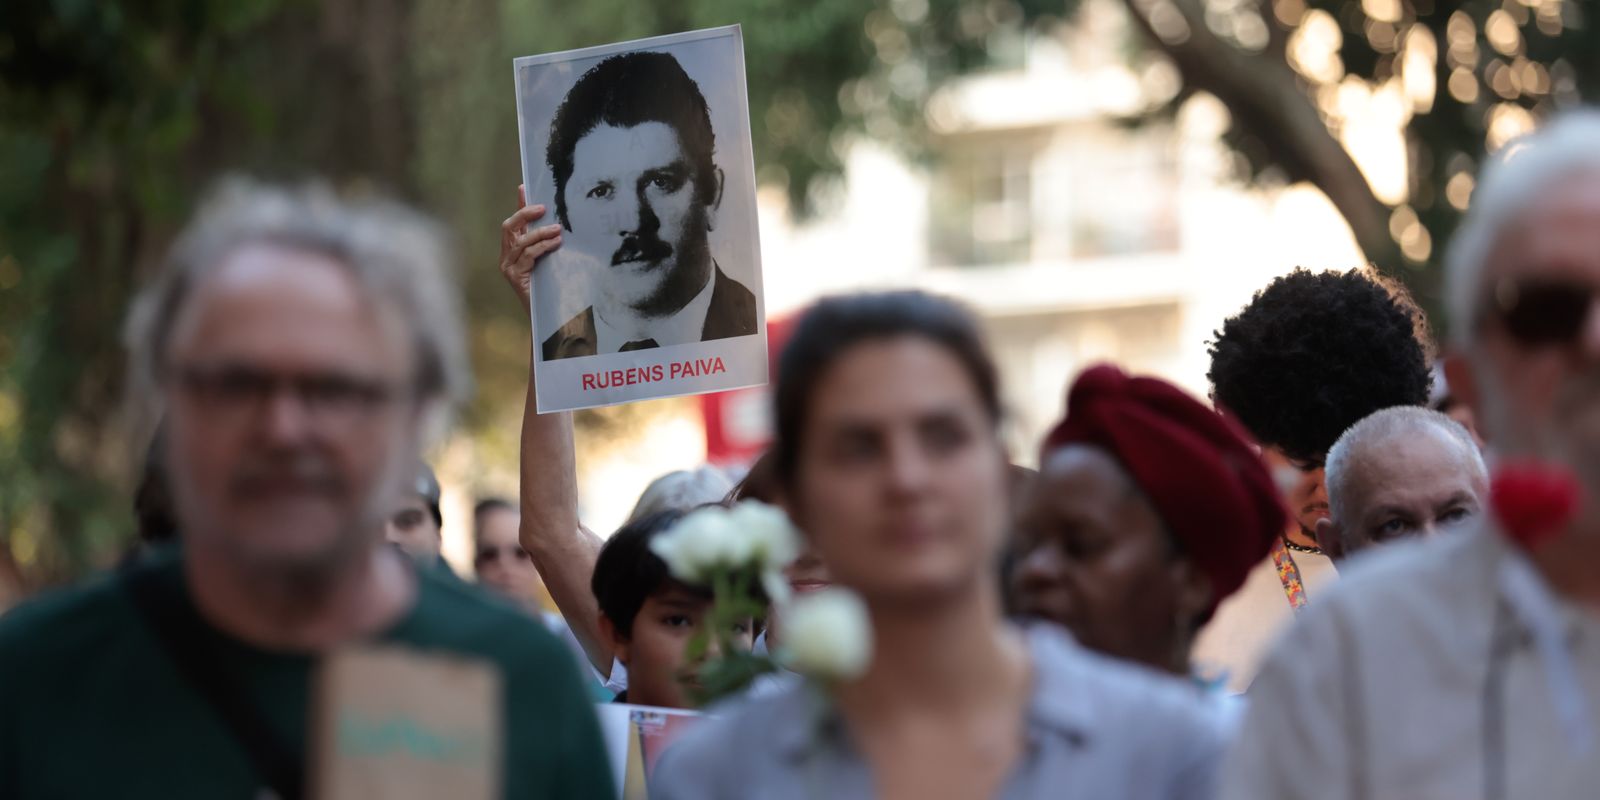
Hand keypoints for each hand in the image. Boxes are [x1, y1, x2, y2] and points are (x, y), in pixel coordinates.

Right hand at [499, 184, 563, 313]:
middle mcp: (506, 257)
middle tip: (543, 208)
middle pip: (509, 227)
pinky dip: (542, 247)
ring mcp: (508, 267)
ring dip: (540, 233)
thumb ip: (548, 243)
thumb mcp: (549, 260)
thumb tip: (560, 224)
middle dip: (524, 214)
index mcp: (513, 250)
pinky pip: (527, 256)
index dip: (519, 204)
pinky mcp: (515, 277)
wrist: (546, 316)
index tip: (524, 187)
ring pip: (520, 241)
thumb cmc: (550, 287)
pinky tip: (555, 243)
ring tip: (558, 230)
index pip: (514, 223)